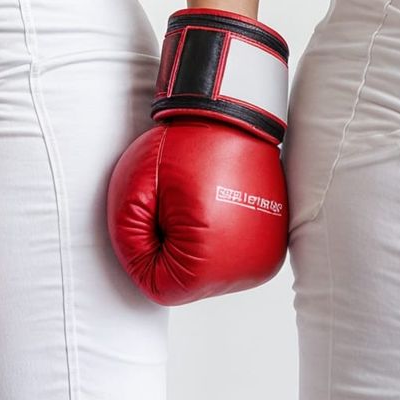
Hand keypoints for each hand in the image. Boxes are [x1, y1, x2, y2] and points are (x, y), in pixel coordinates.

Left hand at [107, 9, 289, 304]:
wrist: (233, 113)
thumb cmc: (186, 144)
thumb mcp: (133, 188)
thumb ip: (124, 237)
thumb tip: (137, 265)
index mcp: (210, 265)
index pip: (158, 286)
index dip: (142, 250)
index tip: (153, 211)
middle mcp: (246, 270)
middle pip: (186, 280)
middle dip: (170, 246)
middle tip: (175, 201)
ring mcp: (265, 257)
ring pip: (209, 268)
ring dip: (195, 243)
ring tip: (197, 199)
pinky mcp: (274, 243)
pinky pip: (232, 253)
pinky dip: (218, 235)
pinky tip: (214, 202)